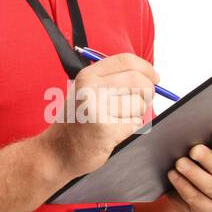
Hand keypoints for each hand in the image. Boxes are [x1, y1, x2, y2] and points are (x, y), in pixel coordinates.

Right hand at [42, 52, 157, 177]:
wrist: (57, 151)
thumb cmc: (77, 122)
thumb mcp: (87, 92)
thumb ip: (113, 81)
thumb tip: (149, 77)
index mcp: (88, 75)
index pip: (127, 61)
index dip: (146, 68)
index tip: (154, 78)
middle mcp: (91, 88)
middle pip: (139, 81)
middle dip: (148, 93)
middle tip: (143, 102)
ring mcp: (97, 108)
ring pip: (139, 105)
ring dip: (136, 115)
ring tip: (117, 121)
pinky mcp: (105, 129)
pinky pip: (134, 124)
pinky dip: (129, 129)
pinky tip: (113, 133)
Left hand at [166, 133, 211, 211]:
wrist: (187, 192)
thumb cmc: (198, 165)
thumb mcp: (204, 154)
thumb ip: (204, 144)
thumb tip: (192, 133)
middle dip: (208, 159)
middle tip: (194, 150)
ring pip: (209, 186)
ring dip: (193, 173)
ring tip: (179, 163)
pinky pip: (196, 198)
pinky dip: (183, 186)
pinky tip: (173, 175)